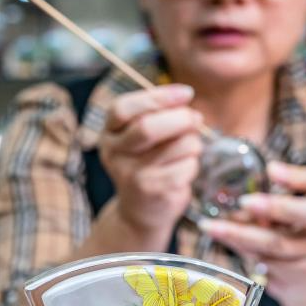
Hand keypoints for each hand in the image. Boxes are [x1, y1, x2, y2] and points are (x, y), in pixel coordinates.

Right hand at [95, 84, 201, 250]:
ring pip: (178, 145)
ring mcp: (132, 175)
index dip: (158, 97)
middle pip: (148, 127)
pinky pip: (187, 166)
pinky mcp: (153, 191)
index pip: (124, 108)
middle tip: (196, 119)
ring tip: (187, 150)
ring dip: (193, 143)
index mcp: (109, 133)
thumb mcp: (142, 137)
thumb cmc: (146, 164)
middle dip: (182, 118)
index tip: (186, 93)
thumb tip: (186, 100)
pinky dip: (193, 165)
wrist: (139, 211)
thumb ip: (157, 115)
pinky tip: (184, 170)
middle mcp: (114, 154)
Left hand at [196, 161, 305, 305]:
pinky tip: (217, 235)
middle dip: (279, 208)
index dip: (300, 176)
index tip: (271, 168)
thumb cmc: (297, 229)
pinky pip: (261, 257)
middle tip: (246, 201)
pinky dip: (236, 244)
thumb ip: (272, 193)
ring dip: (241, 234)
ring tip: (212, 225)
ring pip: (278, 244)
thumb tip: (228, 184)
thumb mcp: (297, 207)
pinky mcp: (293, 273)